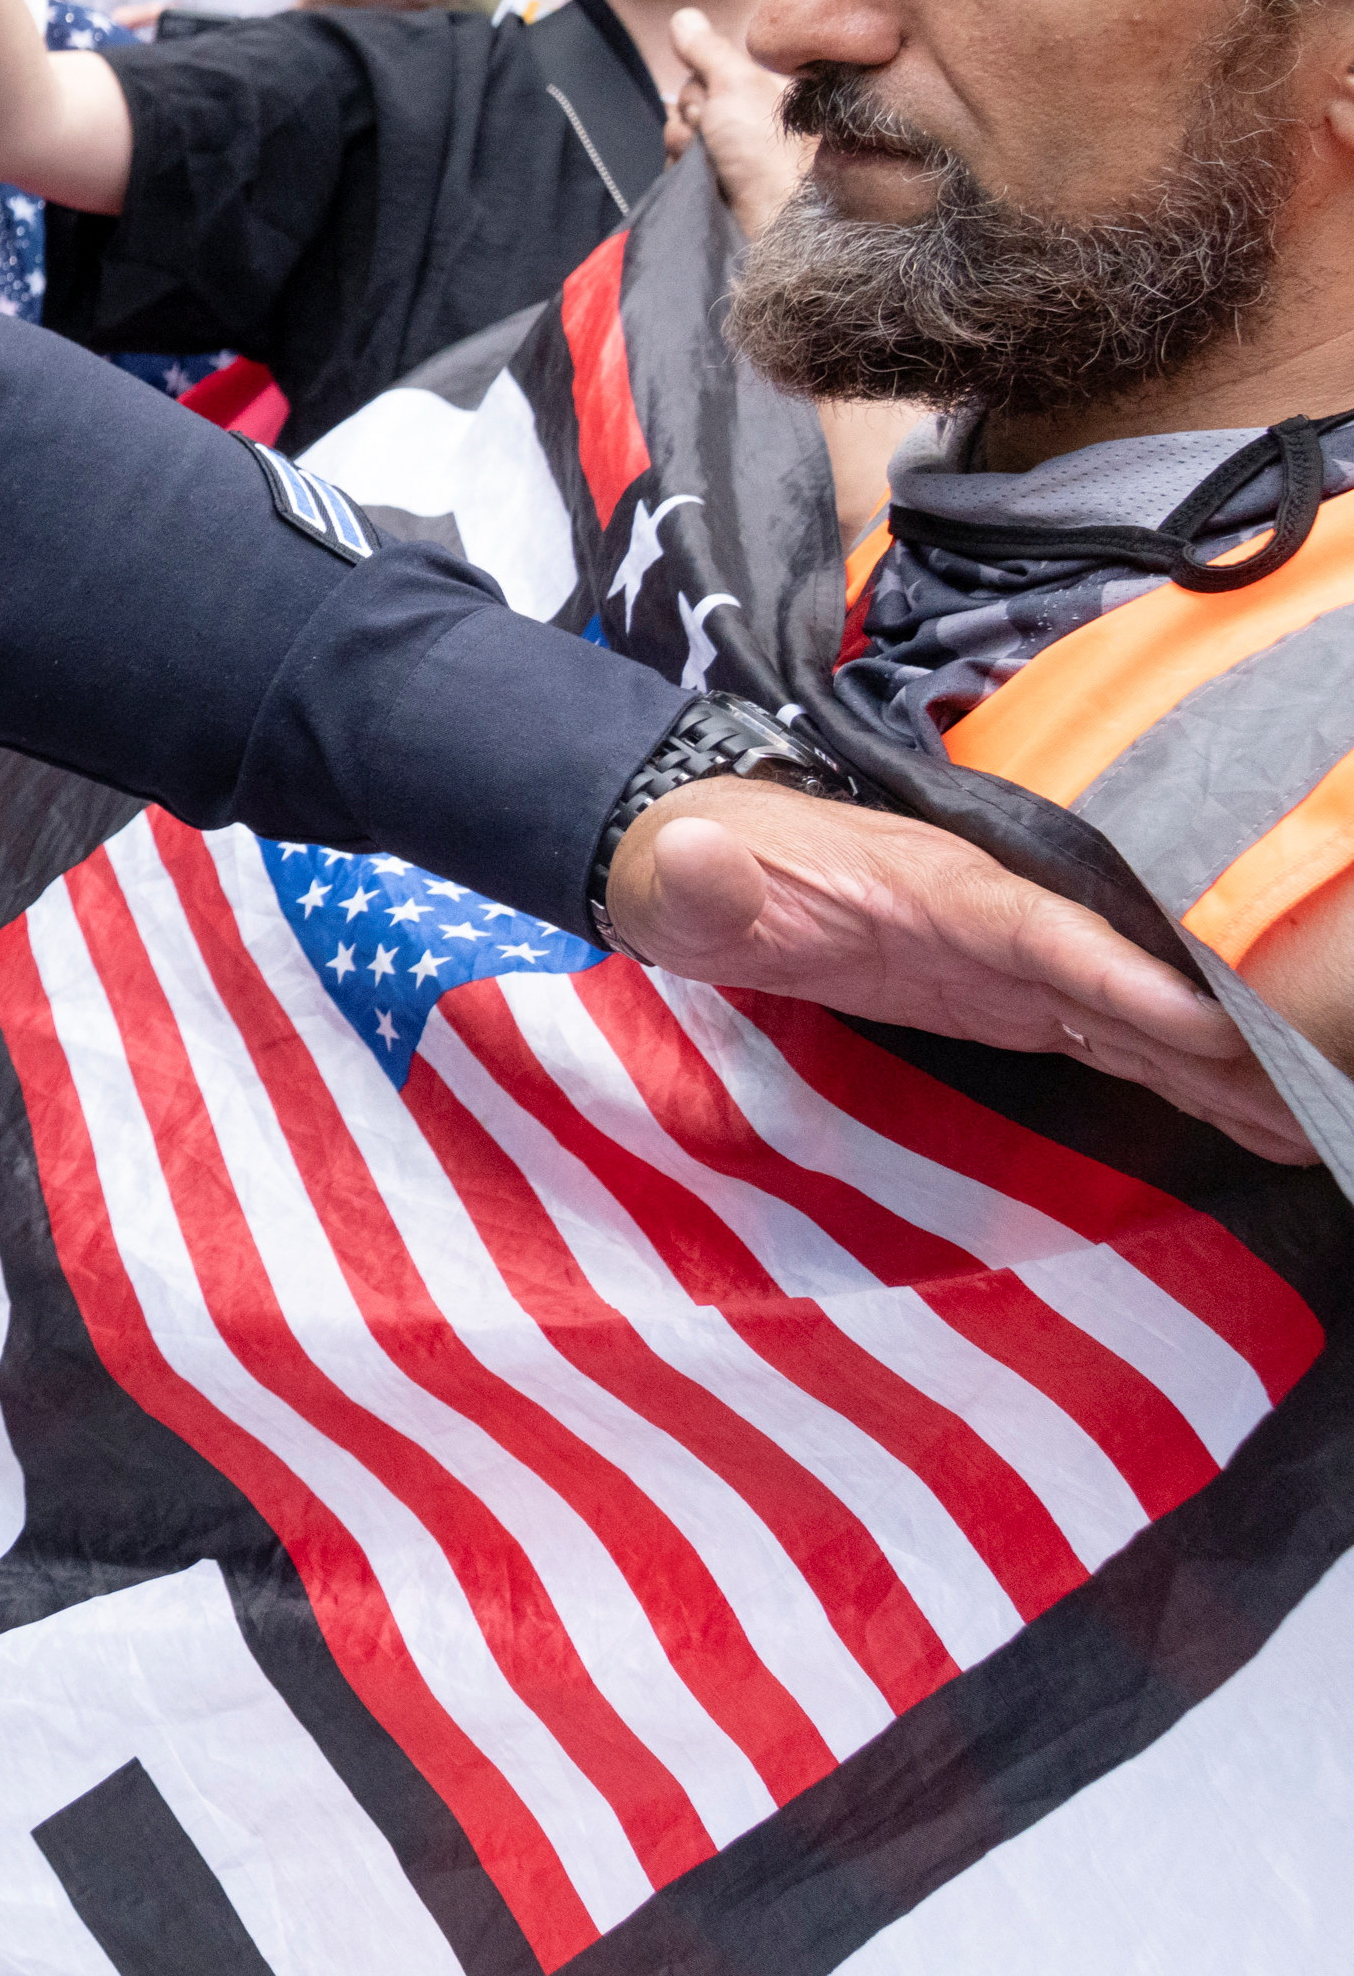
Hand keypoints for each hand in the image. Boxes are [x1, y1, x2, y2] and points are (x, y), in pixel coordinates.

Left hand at [609, 780, 1301, 1160]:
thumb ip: (701, 878)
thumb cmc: (693, 867)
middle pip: (1130, 980)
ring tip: (1317, 1118)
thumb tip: (694, 857)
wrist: (690, 858)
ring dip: (1226, 1069)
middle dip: (1226, 1035)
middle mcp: (998, 920)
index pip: (1050, 933)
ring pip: (1138, 1021)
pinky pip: (1107, 1040)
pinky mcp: (1004, 998)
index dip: (1129, 978)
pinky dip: (1179, 1074)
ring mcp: (1009, 961)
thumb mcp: (685, 876)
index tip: (1215, 1025)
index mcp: (938, 887)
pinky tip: (1249, 1111)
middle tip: (1320, 1090)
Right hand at [665, 4, 808, 235]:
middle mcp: (756, 123)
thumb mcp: (737, 85)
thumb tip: (684, 17)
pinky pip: (681, 173)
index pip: (711, 71)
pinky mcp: (725, 191)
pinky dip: (686, 179)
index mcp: (771, 92)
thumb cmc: (773, 154)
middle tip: (719, 138)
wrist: (782, 231)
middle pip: (692, 103)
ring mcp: (740, 160)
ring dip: (687, 152)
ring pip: (681, 139)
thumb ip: (706, 50)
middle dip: (694, 120)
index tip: (720, 102)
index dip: (706, 86)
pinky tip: (707, 190)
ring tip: (717, 169)